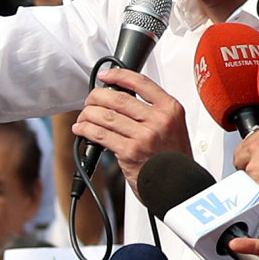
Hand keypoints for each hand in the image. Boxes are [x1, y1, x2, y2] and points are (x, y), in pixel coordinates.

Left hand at [76, 66, 190, 182]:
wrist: (177, 184)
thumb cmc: (172, 156)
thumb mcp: (173, 126)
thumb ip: (153, 111)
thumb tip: (120, 99)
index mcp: (170, 109)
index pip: (141, 83)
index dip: (118, 76)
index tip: (105, 76)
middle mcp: (158, 120)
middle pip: (119, 99)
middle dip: (97, 97)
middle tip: (89, 100)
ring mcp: (144, 136)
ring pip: (106, 117)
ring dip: (88, 114)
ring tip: (83, 116)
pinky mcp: (129, 152)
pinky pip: (101, 135)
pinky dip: (86, 130)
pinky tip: (81, 129)